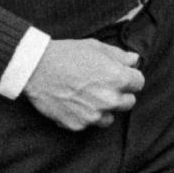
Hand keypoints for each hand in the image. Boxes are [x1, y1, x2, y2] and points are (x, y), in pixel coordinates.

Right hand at [24, 37, 143, 131]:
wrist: (35, 68)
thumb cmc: (65, 54)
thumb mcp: (95, 47)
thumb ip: (119, 55)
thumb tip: (134, 60)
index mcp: (118, 78)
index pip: (138, 83)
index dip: (129, 77)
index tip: (119, 75)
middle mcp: (109, 99)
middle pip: (128, 103)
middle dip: (119, 94)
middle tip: (102, 85)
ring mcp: (94, 115)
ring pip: (110, 117)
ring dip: (104, 109)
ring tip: (87, 96)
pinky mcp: (78, 125)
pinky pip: (89, 123)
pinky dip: (84, 116)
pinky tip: (73, 102)